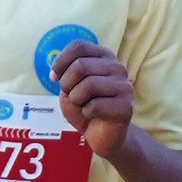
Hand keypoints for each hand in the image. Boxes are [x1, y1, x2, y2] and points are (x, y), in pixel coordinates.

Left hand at [53, 39, 134, 159]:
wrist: (102, 135)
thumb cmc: (85, 107)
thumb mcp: (70, 86)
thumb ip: (65, 72)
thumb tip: (56, 71)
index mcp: (104, 57)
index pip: (79, 46)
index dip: (61, 62)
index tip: (55, 78)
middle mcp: (117, 67)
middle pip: (81, 65)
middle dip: (67, 84)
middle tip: (72, 96)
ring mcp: (125, 86)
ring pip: (88, 85)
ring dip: (77, 100)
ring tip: (83, 106)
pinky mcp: (126, 107)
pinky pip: (95, 106)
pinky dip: (86, 113)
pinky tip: (92, 116)